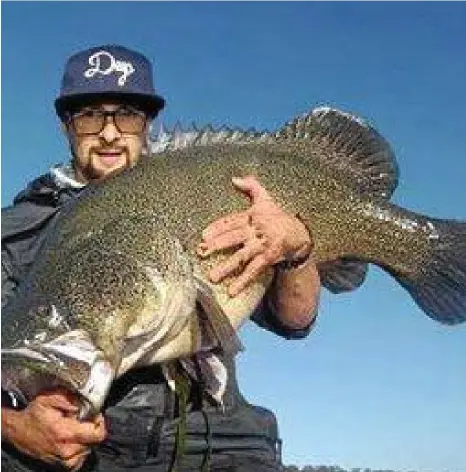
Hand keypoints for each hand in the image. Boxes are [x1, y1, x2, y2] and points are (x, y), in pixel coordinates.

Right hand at [2, 388, 105, 470]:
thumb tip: (88, 402)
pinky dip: (80, 448)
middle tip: (82, 420)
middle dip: (92, 428)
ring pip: (89, 449)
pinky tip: (72, 440)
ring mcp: (64, 461)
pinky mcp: (62, 466)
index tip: (95, 414)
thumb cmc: (34, 414)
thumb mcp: (50, 398)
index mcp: (65, 433)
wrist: (17, 430)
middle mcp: (66, 450)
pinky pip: (81, 458)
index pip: (98, 434)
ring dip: (86, 438)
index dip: (100, 422)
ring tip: (74, 429)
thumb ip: (71, 398)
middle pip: (95, 441)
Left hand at [197, 176, 312, 296]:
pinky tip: (232, 291)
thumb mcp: (265, 199)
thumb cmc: (277, 217)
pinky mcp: (268, 258)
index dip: (217, 227)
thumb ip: (251, 187)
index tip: (203, 235)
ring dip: (227, 267)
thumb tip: (234, 178)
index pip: (231, 221)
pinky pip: (254, 270)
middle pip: (233, 237)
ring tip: (212, 277)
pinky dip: (243, 281)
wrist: (299, 234)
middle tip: (201, 252)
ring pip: (242, 256)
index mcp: (252, 216)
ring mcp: (262, 245)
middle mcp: (256, 230)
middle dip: (216, 245)